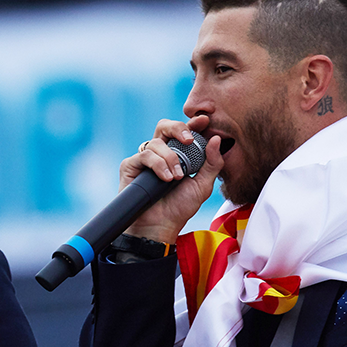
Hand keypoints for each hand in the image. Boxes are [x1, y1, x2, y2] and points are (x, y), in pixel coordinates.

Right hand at [122, 115, 224, 243]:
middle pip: (165, 126)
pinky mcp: (130, 166)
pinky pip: (145, 155)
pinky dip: (157, 164)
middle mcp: (160, 153)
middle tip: (188, 140)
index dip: (193, 123)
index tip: (204, 121)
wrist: (161, 226)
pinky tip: (165, 178)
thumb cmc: (180, 207)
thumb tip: (216, 138)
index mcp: (177, 154)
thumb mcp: (203, 185)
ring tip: (177, 177)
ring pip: (156, 142)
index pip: (184, 132)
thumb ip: (212, 163)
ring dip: (170, 158)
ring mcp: (144, 159)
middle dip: (177, 127)